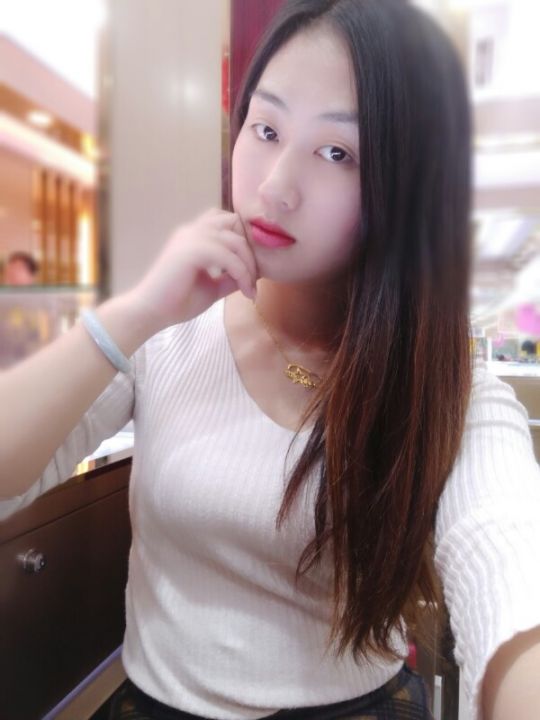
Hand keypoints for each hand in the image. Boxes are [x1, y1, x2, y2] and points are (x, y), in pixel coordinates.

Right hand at [129, 208, 257, 332]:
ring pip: (235, 239)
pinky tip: (242, 290)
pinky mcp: (191, 251)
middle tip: (252, 280)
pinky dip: (240, 272)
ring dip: (247, 264)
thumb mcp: (212, 287)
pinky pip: (227, 256)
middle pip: (234, 224)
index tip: (250, 274)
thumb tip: (252, 275)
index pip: (227, 222)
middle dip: (249, 251)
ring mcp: (190, 238)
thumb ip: (230, 278)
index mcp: (194, 236)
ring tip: (248, 288)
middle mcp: (192, 231)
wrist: (151, 312)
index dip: (243, 242)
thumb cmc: (177, 302)